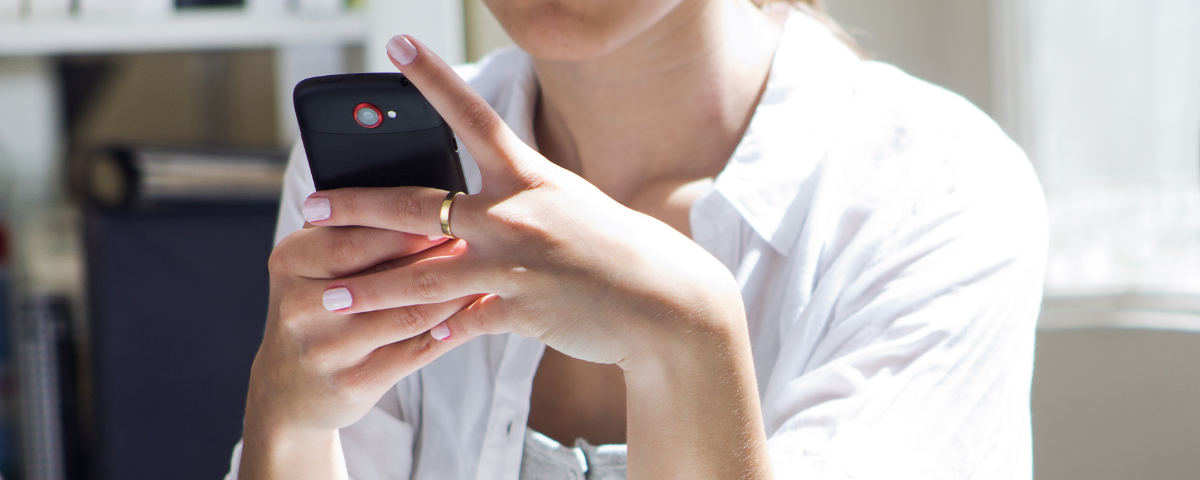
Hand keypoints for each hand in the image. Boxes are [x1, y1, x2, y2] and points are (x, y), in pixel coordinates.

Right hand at [239, 228, 479, 477]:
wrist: (291, 386)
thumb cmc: (319, 306)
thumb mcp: (315, 263)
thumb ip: (352, 228)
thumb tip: (423, 196)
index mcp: (291, 260)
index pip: (353, 236)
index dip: (406, 224)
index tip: (450, 211)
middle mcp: (300, 305)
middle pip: (380, 275)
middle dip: (432, 256)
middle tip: (476, 240)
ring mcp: (325, 348)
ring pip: (406, 314)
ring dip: (452, 293)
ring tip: (486, 273)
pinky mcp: (353, 382)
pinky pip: (416, 349)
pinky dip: (452, 328)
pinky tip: (477, 313)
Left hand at [305, 35, 747, 371]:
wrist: (662, 303)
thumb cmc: (614, 249)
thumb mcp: (567, 205)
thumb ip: (515, 202)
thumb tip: (464, 210)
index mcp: (529, 177)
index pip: (473, 118)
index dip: (433, 80)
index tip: (397, 45)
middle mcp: (517, 214)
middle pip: (420, 206)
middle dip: (359, 206)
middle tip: (311, 204)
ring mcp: (516, 264)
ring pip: (425, 276)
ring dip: (372, 288)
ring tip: (329, 297)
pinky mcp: (520, 310)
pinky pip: (461, 324)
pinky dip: (432, 334)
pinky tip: (404, 342)